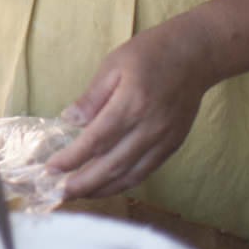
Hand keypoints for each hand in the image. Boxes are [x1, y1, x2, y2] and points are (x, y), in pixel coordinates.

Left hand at [44, 19, 215, 198]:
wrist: (196, 55)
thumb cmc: (151, 53)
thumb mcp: (113, 65)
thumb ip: (91, 97)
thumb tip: (69, 120)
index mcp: (132, 104)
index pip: (96, 140)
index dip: (72, 158)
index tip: (52, 168)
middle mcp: (150, 127)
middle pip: (112, 165)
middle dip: (83, 183)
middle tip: (59, 192)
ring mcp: (164, 139)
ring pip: (130, 175)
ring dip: (102, 189)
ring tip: (78, 194)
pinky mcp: (173, 145)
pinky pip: (146, 171)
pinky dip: (124, 183)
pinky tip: (107, 186)